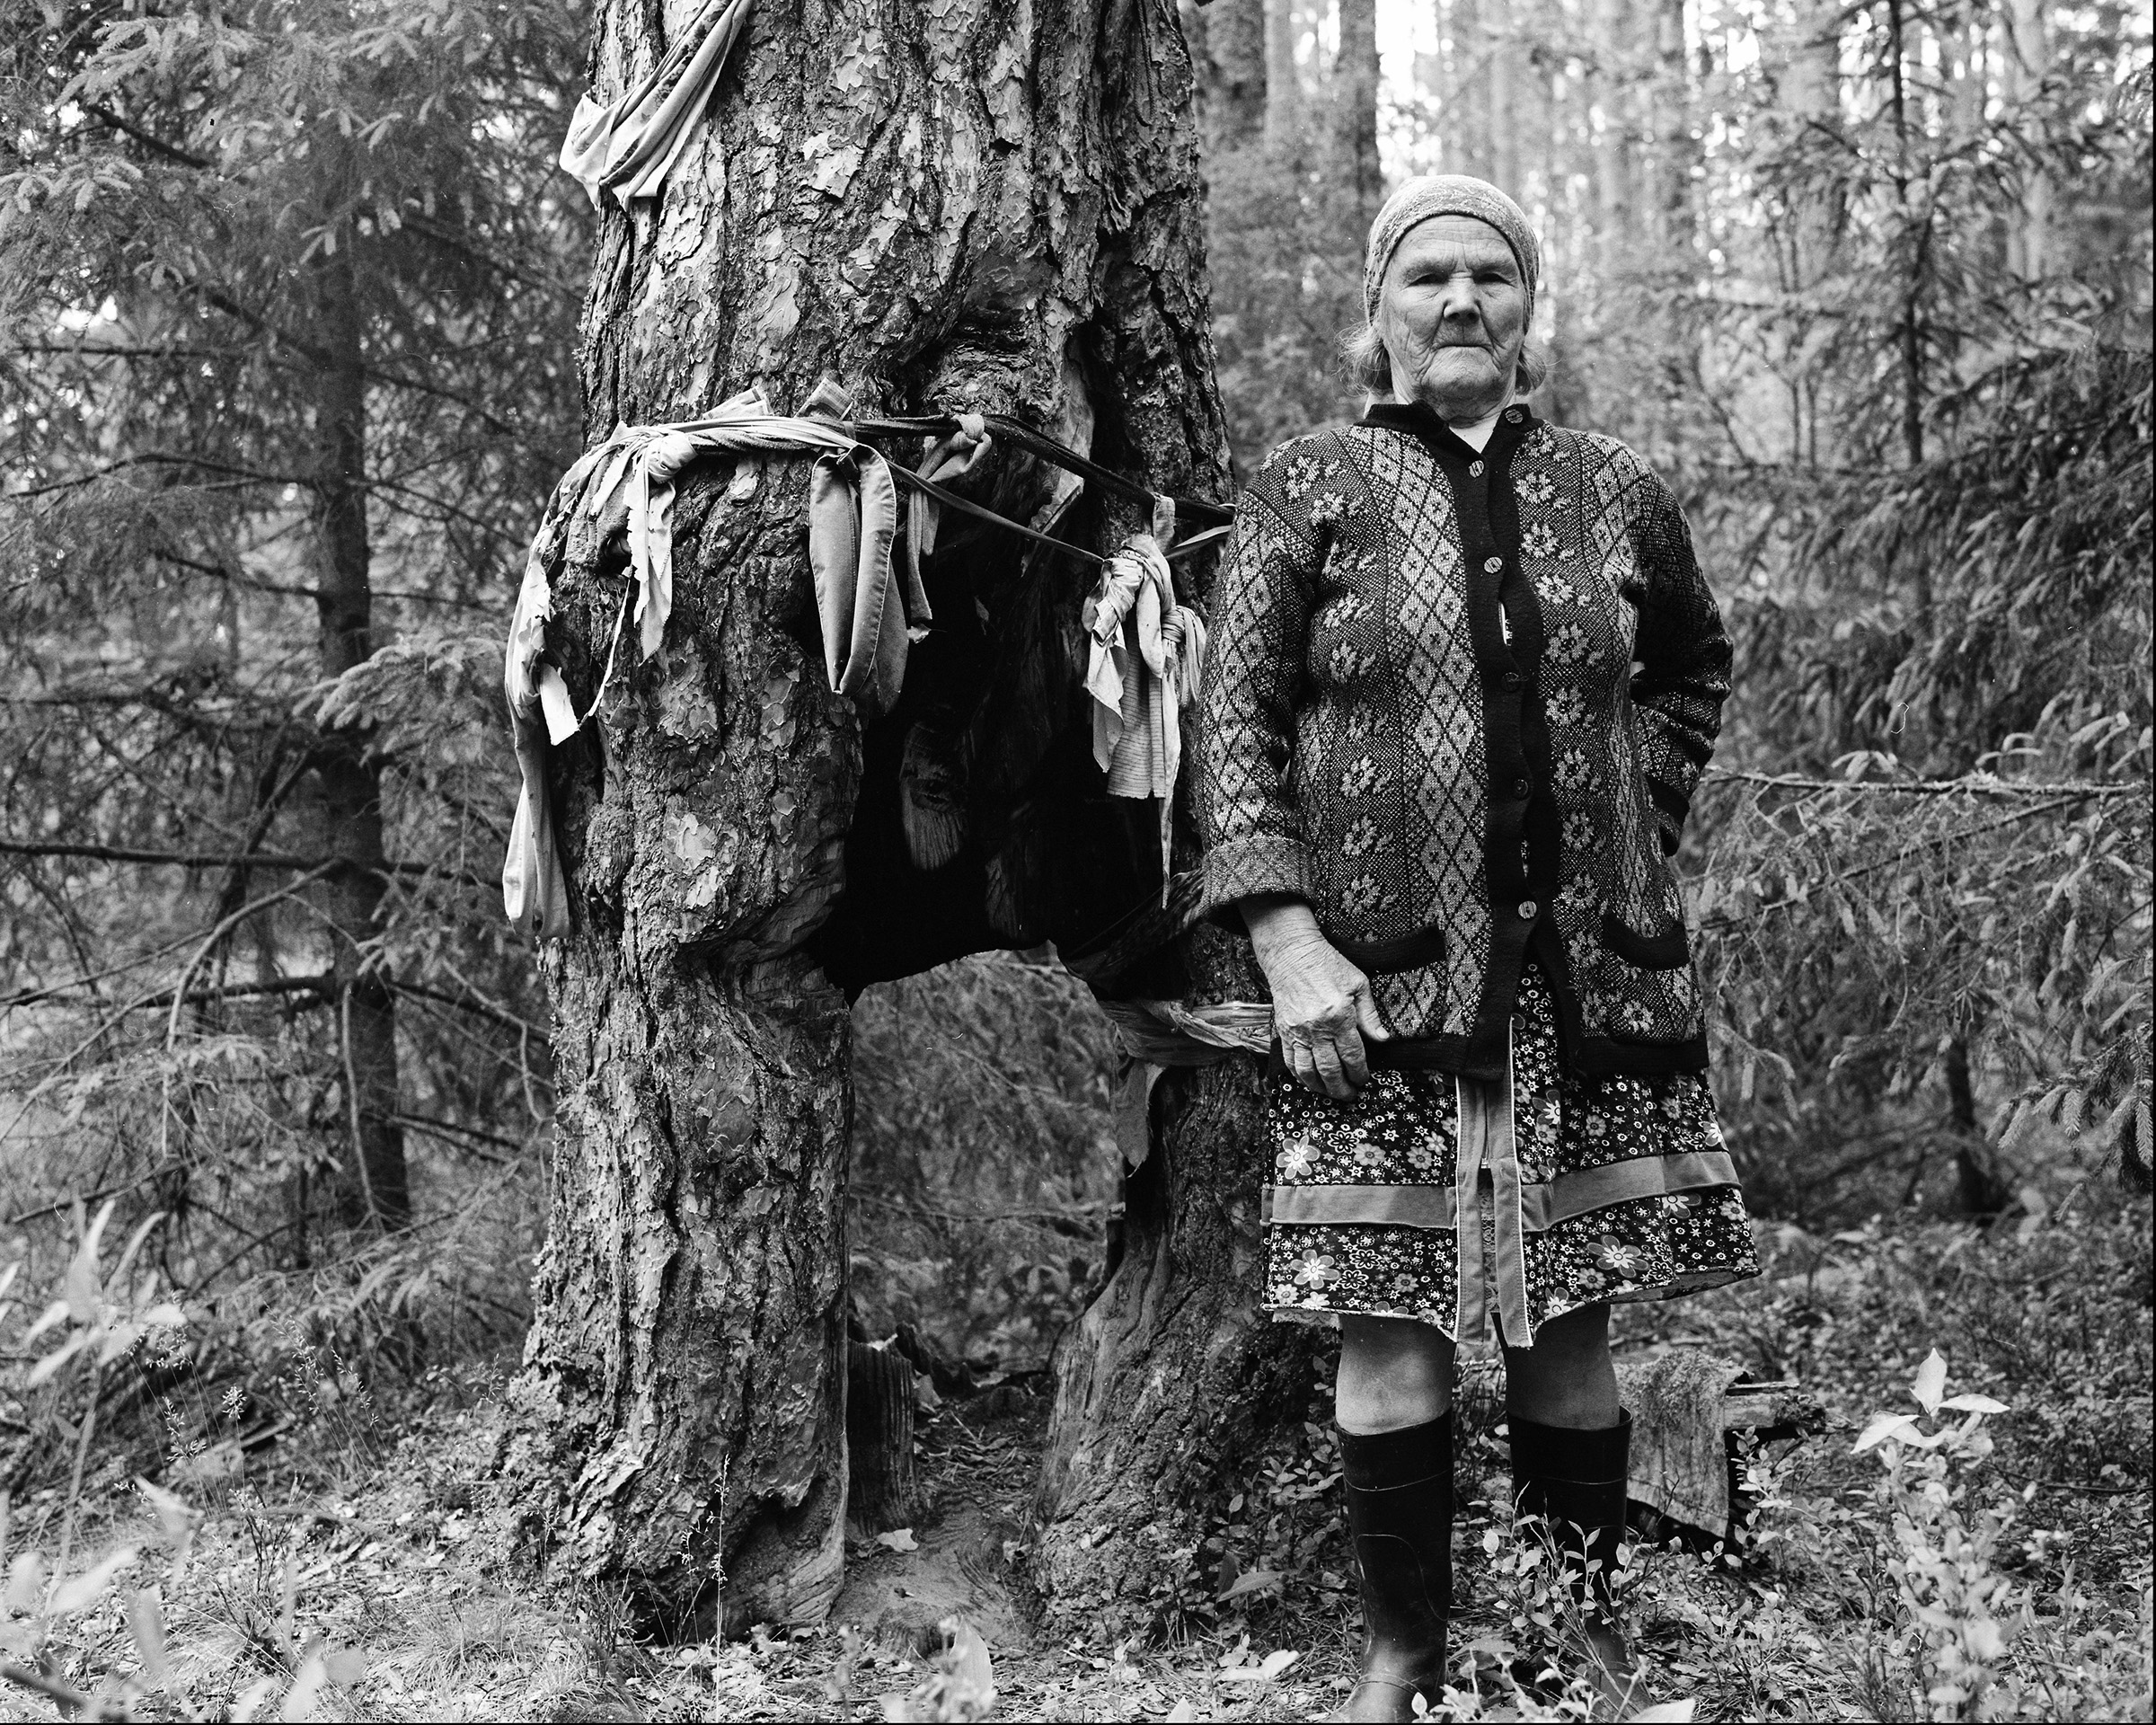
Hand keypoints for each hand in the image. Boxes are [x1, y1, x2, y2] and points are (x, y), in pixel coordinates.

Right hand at [1242, 896, 1391, 1099]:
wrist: (1292, 953)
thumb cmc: (1327, 964)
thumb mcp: (1358, 984)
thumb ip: (1370, 1015)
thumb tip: (1383, 1039)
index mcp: (1339, 1016)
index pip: (1353, 1056)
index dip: (1360, 1073)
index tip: (1365, 1080)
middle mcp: (1316, 1028)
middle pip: (1330, 1070)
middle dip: (1342, 1088)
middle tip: (1351, 1095)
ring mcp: (1297, 1031)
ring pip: (1308, 1071)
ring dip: (1321, 1088)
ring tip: (1331, 1094)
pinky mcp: (1283, 1030)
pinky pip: (1290, 1061)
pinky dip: (1300, 1076)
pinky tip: (1309, 1080)